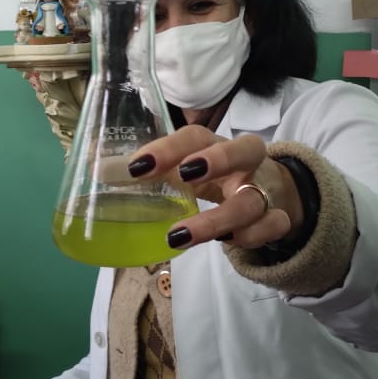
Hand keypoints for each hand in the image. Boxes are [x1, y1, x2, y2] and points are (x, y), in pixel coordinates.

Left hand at [127, 125, 304, 248]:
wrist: (273, 192)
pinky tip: (227, 242)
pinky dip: (252, 236)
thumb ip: (151, 171)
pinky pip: (273, 226)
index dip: (168, 148)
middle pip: (244, 150)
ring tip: (179, 236)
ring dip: (218, 218)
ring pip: (252, 200)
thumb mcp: (187, 169)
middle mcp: (245, 163)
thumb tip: (100, 171)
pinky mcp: (277, 217)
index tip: (137, 167)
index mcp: (216, 146)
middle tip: (185, 175)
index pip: (196, 136)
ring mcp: (264, 190)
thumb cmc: (217, 177)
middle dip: (217, 160)